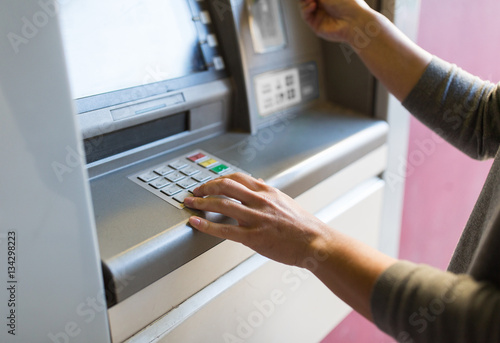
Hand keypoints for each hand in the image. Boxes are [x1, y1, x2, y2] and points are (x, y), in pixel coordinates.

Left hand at [184, 173, 329, 266]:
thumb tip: (256, 182)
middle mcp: (259, 200)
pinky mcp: (253, 236)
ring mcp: (255, 218)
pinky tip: (196, 223)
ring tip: (190, 204)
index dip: (218, 179)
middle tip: (195, 192)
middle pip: (225, 186)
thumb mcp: (284, 200)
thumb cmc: (302, 225)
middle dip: (205, 188)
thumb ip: (267, 192)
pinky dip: (206, 225)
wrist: (314, 242)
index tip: (209, 183)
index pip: (237, 177)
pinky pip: (224, 229)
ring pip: (221, 205)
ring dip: (201, 203)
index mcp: (266, 191)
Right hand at [299, 0, 371, 43]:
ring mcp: (319, 16)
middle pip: (307, 0)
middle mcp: (324, 6)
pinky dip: (306, 9)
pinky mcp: (316, 26)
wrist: (353, 21)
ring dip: (305, 1)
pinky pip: (306, 16)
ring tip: (311, 0)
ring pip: (304, 7)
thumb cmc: (347, 3)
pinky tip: (312, 5)